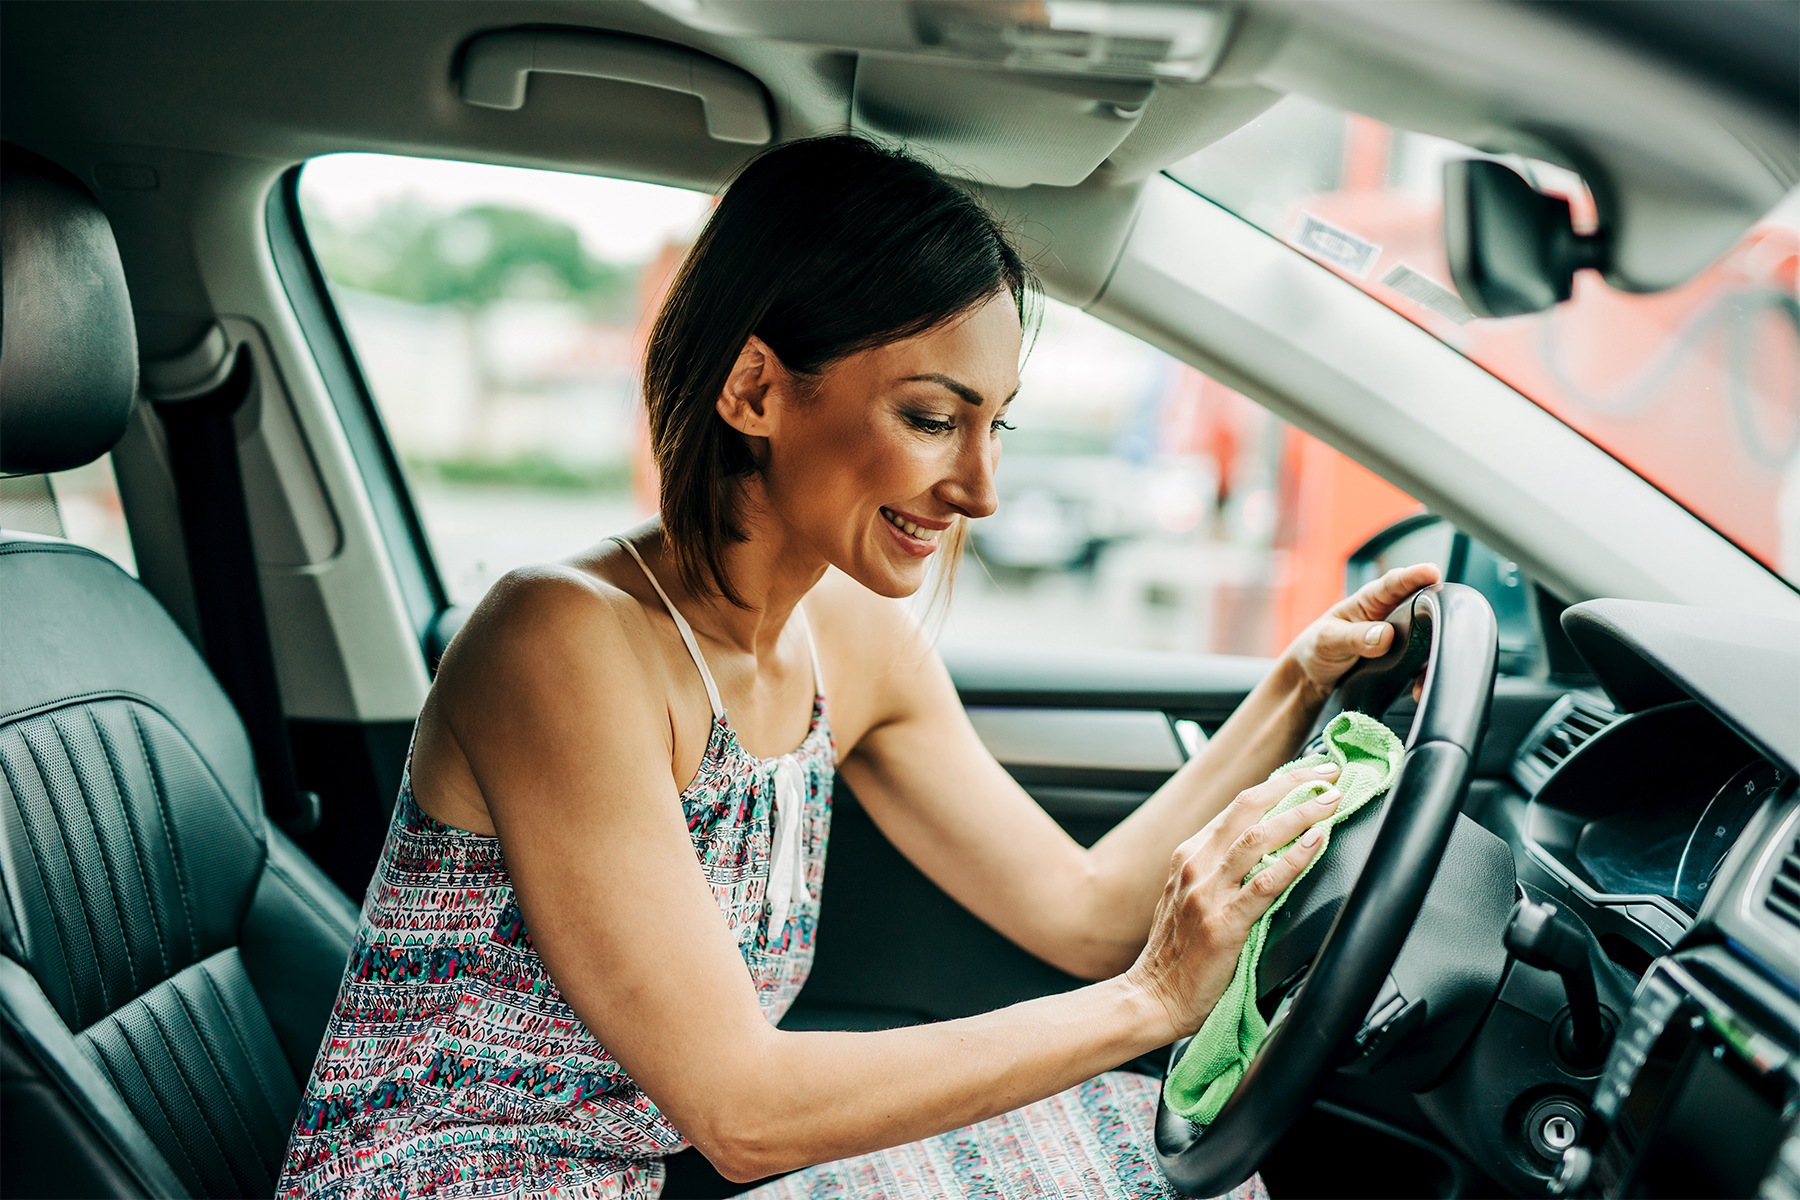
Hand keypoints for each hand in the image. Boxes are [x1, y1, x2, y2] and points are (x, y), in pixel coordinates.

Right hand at [1125, 764, 1344, 1037]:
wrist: (1152, 997)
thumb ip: (1219, 871)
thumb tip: (1266, 852)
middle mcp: (1195, 865)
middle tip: (1329, 775)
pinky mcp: (1223, 923)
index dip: (1278, 784)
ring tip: (1331, 802)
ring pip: (1258, 837)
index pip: (1238, 806)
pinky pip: (1266, 883)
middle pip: (1248, 808)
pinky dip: (1295, 858)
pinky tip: (1316, 843)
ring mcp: (1207, 892)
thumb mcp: (1189, 896)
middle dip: (1293, 784)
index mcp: (1189, 855)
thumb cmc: (1176, 954)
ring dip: (1300, 813)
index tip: (1309, 773)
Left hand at [1285, 563, 1441, 702]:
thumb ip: (1354, 637)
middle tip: (1448, 622)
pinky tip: (1420, 689)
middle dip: (1438, 612)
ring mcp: (1401, 639)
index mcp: (1370, 600)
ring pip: (1428, 638)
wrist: (1314, 676)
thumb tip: (1386, 635)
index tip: (1432, 571)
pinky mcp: (1406, 661)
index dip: (1414, 575)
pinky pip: (1423, 666)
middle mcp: (1391, 616)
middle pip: (1423, 607)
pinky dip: (1425, 677)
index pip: (1394, 583)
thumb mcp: (1328, 640)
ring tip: (1431, 668)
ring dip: (1433, 653)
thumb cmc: (1317, 648)